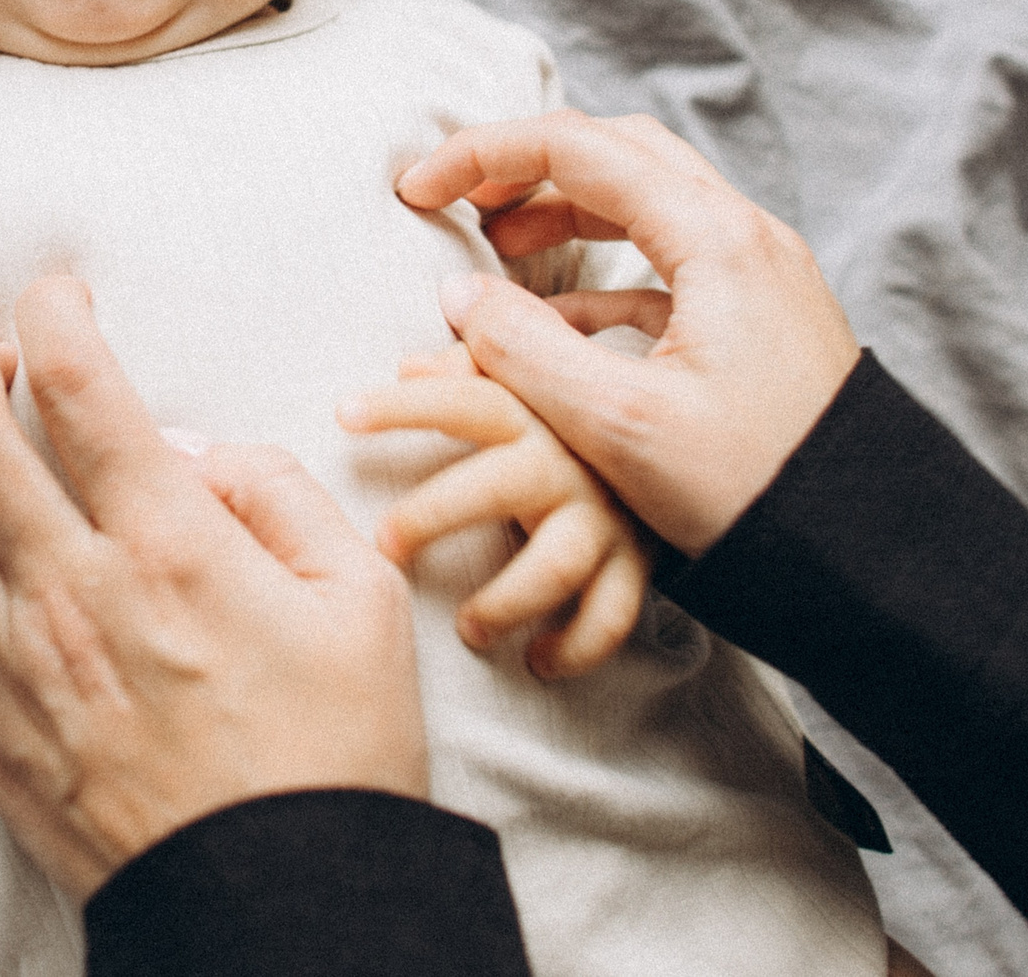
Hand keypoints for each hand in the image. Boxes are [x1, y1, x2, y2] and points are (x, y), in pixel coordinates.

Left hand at [0, 277, 427, 900]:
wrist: (285, 905)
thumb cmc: (338, 753)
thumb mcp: (363, 598)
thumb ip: (278, 494)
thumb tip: (197, 453)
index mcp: (169, 543)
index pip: (78, 387)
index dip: (53, 315)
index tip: (57, 296)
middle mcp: (73, 589)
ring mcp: (17, 662)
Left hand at [340, 343, 647, 678]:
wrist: (684, 443)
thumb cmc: (572, 417)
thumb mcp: (529, 383)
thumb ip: (472, 369)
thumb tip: (409, 364)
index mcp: (536, 411)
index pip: (465, 400)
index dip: (406, 405)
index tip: (343, 414)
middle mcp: (571, 463)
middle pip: (500, 484)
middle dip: (437, 513)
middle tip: (384, 545)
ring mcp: (607, 517)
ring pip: (557, 562)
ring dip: (507, 599)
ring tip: (465, 629)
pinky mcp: (637, 564)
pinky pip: (612, 615)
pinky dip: (578, 646)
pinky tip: (538, 663)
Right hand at [396, 110, 860, 556]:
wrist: (867, 558)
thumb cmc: (751, 489)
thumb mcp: (617, 424)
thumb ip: (524, 350)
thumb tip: (459, 294)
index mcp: (714, 239)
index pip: (577, 147)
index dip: (483, 155)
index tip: (416, 189)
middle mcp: (745, 237)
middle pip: (619, 152)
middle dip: (528, 164)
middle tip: (457, 197)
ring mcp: (760, 276)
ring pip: (649, 201)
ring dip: (566, 209)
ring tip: (499, 248)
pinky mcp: (762, 322)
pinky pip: (671, 263)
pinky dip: (605, 269)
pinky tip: (559, 318)